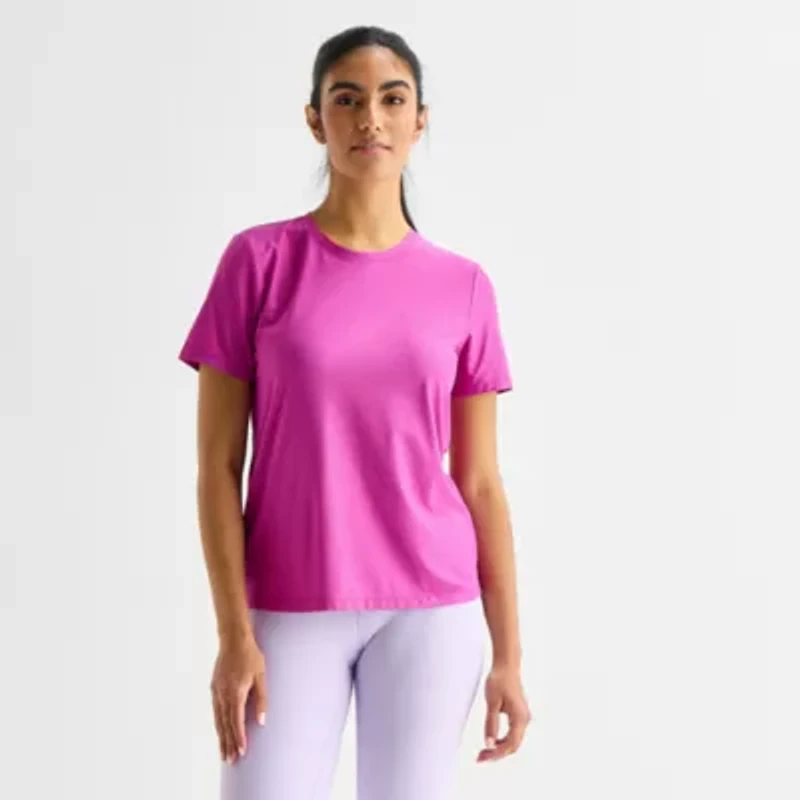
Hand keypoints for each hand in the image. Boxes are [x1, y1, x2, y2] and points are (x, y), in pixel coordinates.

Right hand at [210, 634, 267, 763]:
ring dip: (221, 737)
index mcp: (236, 693)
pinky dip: (217, 724)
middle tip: (230, 761)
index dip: (239, 738)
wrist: (233, 639)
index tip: (241, 752)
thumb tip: (262, 721)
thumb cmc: (251, 655)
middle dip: (228, 744)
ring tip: (223, 752)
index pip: (237, 721)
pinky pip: (215, 710)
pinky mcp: (214, 687)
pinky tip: (219, 730)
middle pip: (225, 725)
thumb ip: (262, 699)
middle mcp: (223, 695)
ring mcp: (216, 691)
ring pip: (218, 720)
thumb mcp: (261, 675)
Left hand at [477, 663, 531, 761]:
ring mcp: (523, 717)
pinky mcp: (518, 714)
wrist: (507, 665)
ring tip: (483, 752)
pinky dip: (502, 740)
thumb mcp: (492, 702)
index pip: (510, 744)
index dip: (496, 754)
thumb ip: (491, 723)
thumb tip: (489, 743)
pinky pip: (512, 734)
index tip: (482, 757)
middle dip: (497, 754)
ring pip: (513, 741)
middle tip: (480, 758)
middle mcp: (524, 720)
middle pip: (513, 745)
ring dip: (499, 748)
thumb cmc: (499, 680)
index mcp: (520, 718)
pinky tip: (491, 741)